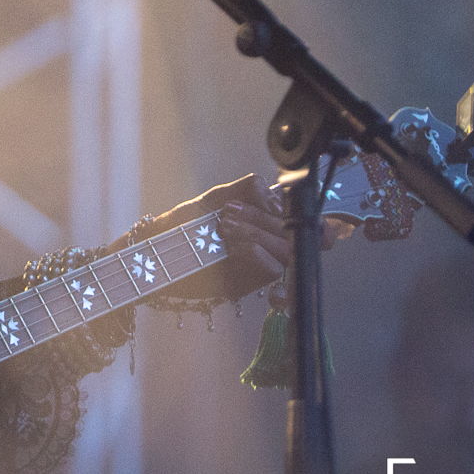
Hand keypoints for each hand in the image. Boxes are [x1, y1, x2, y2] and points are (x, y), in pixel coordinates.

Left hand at [148, 174, 350, 301]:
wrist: (153, 252)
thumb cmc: (182, 224)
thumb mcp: (214, 199)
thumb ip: (246, 188)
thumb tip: (274, 194)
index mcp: (267, 225)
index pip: (312, 228)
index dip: (321, 223)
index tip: (292, 208)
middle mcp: (269, 248)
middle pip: (299, 236)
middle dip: (267, 219)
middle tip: (231, 213)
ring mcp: (260, 268)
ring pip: (287, 251)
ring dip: (259, 233)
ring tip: (225, 225)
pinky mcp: (248, 285)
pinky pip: (270, 269)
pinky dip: (254, 250)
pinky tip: (231, 244)